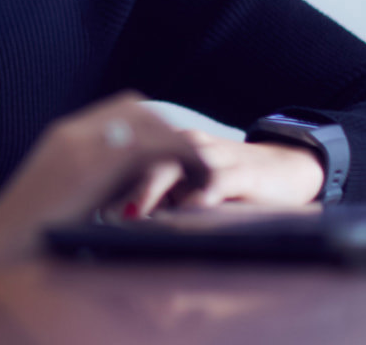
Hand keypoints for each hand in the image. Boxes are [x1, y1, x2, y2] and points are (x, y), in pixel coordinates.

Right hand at [0, 94, 206, 263]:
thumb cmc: (29, 240)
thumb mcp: (62, 203)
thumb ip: (90, 187)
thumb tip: (128, 198)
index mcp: (63, 139)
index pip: (118, 111)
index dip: (150, 126)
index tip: (171, 152)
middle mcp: (71, 131)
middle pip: (134, 106)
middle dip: (168, 129)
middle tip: (192, 159)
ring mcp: (78, 143)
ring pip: (146, 121)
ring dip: (177, 141)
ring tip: (201, 170)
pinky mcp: (88, 163)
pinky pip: (148, 144)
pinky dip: (180, 156)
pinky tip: (196, 179)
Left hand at [105, 130, 323, 219]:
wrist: (286, 169)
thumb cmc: (226, 182)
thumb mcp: (185, 188)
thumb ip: (153, 197)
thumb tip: (108, 219)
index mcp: (166, 145)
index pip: (126, 154)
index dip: (100, 176)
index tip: (78, 203)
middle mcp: (184, 146)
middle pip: (142, 158)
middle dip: (117, 184)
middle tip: (96, 212)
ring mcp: (212, 156)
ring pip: (175, 166)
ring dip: (151, 191)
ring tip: (132, 216)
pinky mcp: (242, 172)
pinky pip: (217, 180)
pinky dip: (200, 194)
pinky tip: (187, 210)